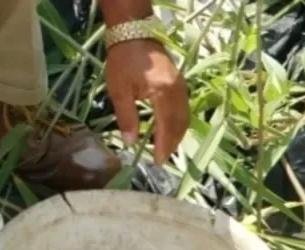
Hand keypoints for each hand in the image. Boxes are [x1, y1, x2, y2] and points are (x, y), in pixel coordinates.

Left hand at [105, 39, 189, 164]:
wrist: (134, 33)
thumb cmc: (123, 61)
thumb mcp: (119, 91)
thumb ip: (126, 118)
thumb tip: (131, 142)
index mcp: (164, 93)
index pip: (167, 126)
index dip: (163, 146)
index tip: (157, 162)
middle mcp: (178, 90)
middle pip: (180, 123)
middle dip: (172, 143)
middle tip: (161, 160)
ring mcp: (181, 85)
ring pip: (184, 116)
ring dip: (176, 134)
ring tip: (165, 149)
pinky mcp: (178, 81)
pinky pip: (183, 107)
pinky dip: (177, 122)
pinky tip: (167, 129)